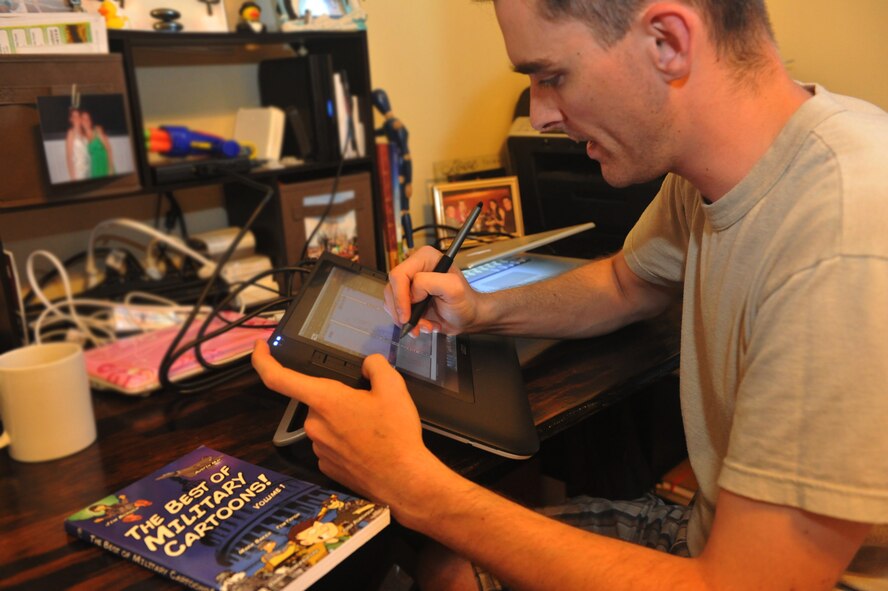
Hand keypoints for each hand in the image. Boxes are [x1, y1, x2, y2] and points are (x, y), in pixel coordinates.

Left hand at [251, 340, 443, 510]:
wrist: (403, 481)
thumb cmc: (395, 436)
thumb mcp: (394, 388)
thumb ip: (376, 365)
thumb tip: (368, 364)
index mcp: (325, 400)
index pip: (278, 378)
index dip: (262, 359)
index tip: (260, 347)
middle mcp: (314, 424)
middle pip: (318, 400)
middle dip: (338, 398)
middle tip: (368, 403)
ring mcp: (318, 448)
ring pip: (325, 422)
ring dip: (343, 419)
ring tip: (374, 427)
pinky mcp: (326, 466)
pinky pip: (330, 443)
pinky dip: (345, 439)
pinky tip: (368, 444)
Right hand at [384, 246, 479, 335]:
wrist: (468, 317)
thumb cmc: (466, 302)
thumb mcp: (454, 288)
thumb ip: (431, 282)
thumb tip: (412, 292)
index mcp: (424, 258)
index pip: (399, 275)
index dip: (400, 297)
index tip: (407, 315)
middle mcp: (415, 269)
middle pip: (392, 289)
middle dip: (403, 311)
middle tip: (416, 325)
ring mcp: (410, 285)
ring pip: (392, 302)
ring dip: (408, 320)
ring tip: (425, 325)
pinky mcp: (408, 299)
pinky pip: (397, 311)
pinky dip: (410, 323)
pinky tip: (425, 324)